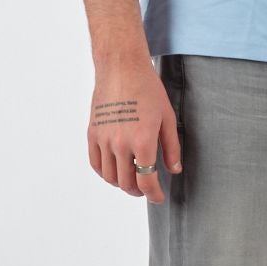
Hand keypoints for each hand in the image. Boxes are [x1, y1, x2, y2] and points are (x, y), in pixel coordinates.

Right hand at [88, 58, 181, 201]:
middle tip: (146, 189)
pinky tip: (114, 170)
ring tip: (132, 179)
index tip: (158, 197)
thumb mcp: (167, 118)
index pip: (146, 180)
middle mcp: (120, 144)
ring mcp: (103, 139)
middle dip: (139, 191)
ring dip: (122, 184)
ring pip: (110, 176)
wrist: (121, 68)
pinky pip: (95, 163)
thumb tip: (174, 170)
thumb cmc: (147, 89)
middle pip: (127, 183)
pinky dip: (104, 173)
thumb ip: (171, 147)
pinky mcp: (92, 133)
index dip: (153, 194)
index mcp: (142, 141)